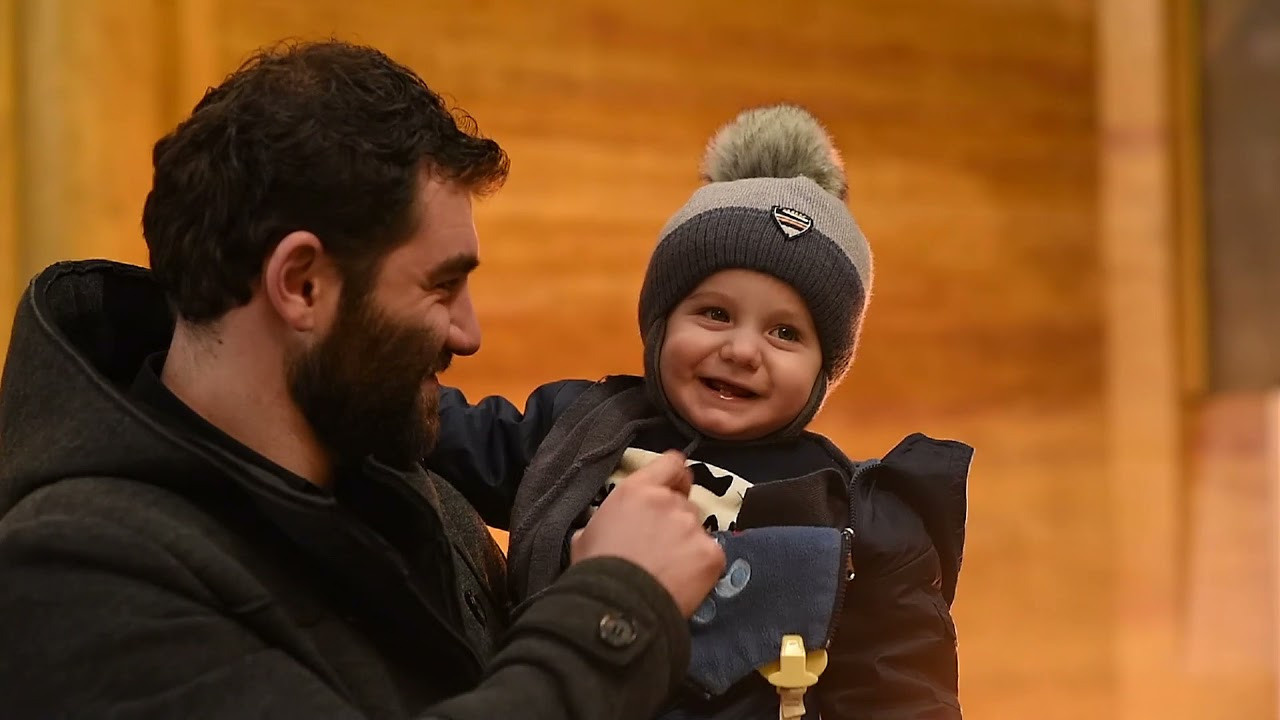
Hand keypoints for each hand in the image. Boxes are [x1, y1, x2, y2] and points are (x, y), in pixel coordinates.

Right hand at [570, 451, 724, 616]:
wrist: (618, 609)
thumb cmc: (595, 573)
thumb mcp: (587, 535)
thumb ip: (610, 518)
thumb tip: (613, 524)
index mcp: (636, 490)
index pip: (671, 463)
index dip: (675, 475)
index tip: (675, 485)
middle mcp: (668, 501)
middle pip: (684, 501)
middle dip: (675, 519)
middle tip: (660, 546)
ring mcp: (692, 526)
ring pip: (697, 528)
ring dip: (687, 543)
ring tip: (668, 569)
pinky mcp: (712, 553)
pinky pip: (710, 554)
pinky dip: (700, 566)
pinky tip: (681, 581)